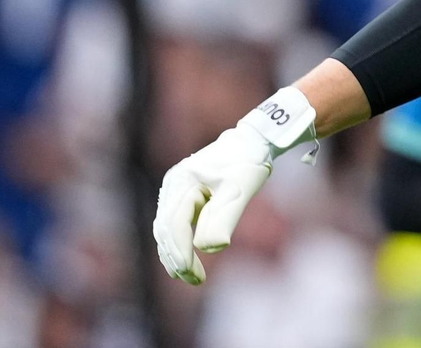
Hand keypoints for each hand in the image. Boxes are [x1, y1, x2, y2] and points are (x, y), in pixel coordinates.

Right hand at [153, 88, 317, 284]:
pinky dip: (180, 243)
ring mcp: (176, 190)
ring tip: (192, 276)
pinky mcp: (184, 196)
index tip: (192, 274)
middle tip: (194, 280)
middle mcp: (173, 185)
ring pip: (167, 229)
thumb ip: (224, 217)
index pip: (174, 225)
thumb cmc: (248, 162)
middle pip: (166, 229)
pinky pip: (176, 225)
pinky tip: (190, 259)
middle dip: (177, 258)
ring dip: (176, 254)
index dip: (180, 252)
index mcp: (182, 181)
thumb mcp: (241, 188)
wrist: (254, 140)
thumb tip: (210, 248)